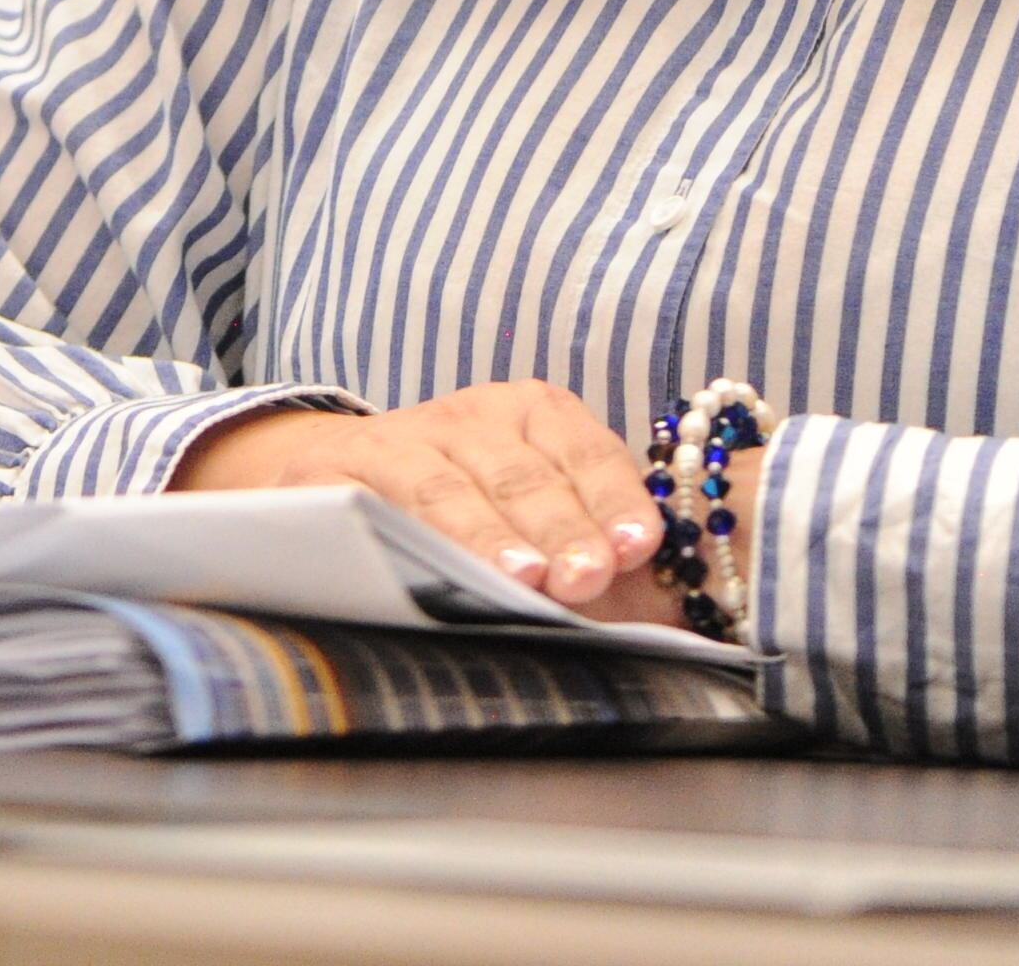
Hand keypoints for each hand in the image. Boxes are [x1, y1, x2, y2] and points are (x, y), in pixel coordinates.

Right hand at [171, 379, 690, 617]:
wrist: (345, 482)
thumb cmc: (472, 512)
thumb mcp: (539, 517)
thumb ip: (601, 552)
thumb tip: (683, 603)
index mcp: (532, 415)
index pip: (584, 449)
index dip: (614, 496)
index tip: (642, 547)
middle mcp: (468, 416)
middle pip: (522, 471)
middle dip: (560, 526)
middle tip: (589, 575)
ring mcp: (400, 438)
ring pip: (450, 484)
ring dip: (488, 532)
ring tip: (522, 578)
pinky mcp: (335, 469)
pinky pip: (374, 500)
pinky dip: (403, 528)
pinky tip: (423, 564)